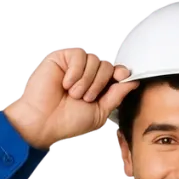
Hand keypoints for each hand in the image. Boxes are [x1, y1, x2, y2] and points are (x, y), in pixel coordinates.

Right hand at [4, 47, 138, 148]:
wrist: (44, 123)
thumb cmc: (68, 121)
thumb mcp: (100, 112)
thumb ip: (117, 95)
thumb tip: (133, 81)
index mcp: (98, 87)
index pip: (116, 72)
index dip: (122, 74)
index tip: (123, 78)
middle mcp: (87, 74)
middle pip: (107, 66)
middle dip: (99, 85)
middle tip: (85, 98)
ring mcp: (75, 65)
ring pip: (95, 60)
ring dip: (86, 82)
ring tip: (73, 94)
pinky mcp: (62, 58)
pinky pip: (79, 55)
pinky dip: (75, 73)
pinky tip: (65, 84)